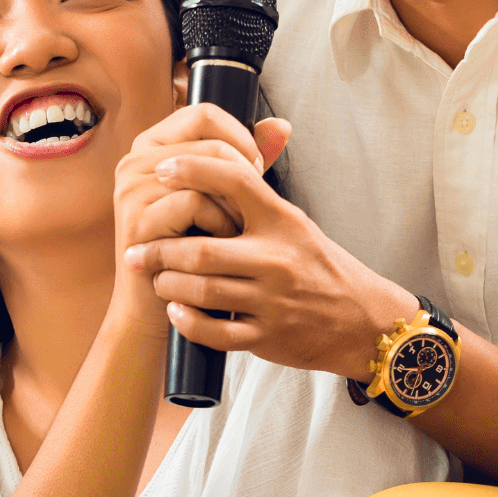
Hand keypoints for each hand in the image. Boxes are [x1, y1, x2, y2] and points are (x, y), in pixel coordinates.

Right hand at [111, 104, 283, 328]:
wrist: (165, 306)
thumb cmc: (196, 251)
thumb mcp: (223, 198)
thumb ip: (247, 160)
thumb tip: (281, 125)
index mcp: (155, 146)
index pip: (205, 114)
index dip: (240, 137)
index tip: (255, 170)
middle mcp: (135, 160)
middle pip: (210, 143)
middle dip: (242, 176)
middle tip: (250, 209)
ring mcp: (131, 188)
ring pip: (205, 171)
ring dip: (232, 204)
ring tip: (234, 232)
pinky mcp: (136, 218)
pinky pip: (194, 203)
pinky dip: (218, 224)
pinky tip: (221, 245)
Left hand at [123, 106, 413, 380]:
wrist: (362, 321)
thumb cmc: (320, 266)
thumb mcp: (296, 224)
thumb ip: (256, 198)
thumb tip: (214, 159)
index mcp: (283, 221)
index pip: (234, 181)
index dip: (192, 170)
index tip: (161, 171)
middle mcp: (277, 259)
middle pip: (203, 250)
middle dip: (160, 251)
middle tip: (135, 251)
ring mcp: (272, 301)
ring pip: (203, 292)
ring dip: (169, 285)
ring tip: (154, 278)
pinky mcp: (268, 337)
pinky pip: (216, 332)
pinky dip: (188, 322)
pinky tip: (175, 311)